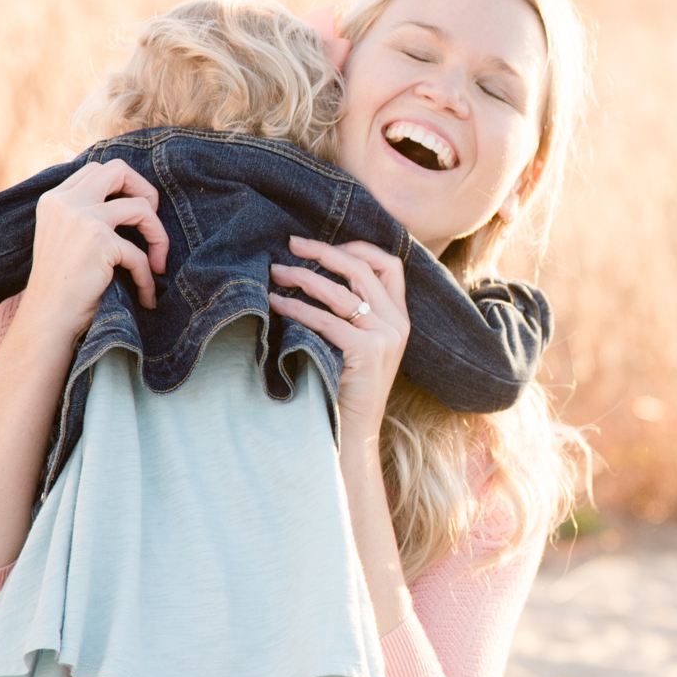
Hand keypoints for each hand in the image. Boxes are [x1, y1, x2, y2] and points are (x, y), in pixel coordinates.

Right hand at [18, 159, 169, 339]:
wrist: (46, 319)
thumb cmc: (62, 285)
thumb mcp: (65, 237)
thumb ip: (86, 214)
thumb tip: (133, 200)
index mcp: (55, 198)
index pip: (99, 170)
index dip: (126, 186)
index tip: (135, 215)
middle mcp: (66, 202)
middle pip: (119, 170)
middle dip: (147, 193)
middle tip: (152, 226)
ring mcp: (81, 217)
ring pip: (141, 207)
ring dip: (158, 237)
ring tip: (157, 264)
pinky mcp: (99, 241)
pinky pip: (140, 255)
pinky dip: (148, 277)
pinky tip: (146, 296)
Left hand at [269, 237, 408, 440]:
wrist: (356, 432)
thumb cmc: (348, 387)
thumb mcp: (361, 345)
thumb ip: (355, 314)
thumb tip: (316, 274)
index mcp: (399, 317)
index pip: (389, 264)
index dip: (357, 247)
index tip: (324, 245)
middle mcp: (397, 323)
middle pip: (361, 269)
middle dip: (323, 252)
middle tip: (292, 244)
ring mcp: (385, 337)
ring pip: (340, 292)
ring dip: (303, 277)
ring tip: (276, 272)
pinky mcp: (367, 352)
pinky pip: (327, 320)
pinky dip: (297, 308)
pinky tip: (277, 304)